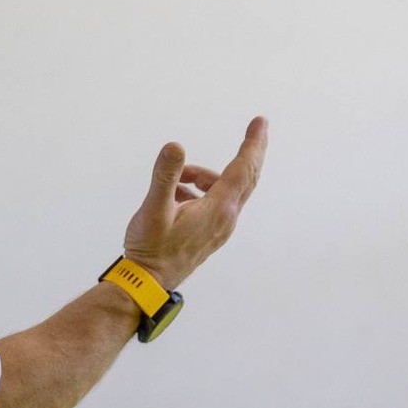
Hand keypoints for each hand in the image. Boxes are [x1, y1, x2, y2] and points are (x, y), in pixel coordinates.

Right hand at [122, 117, 267, 294]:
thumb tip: (175, 147)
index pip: (243, 169)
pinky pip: (215, 205)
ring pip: (225, 191)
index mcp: (218, 209)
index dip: (253, 144)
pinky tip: (175, 197)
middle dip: (250, 153)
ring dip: (206, 177)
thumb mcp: (153, 209)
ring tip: (178, 179)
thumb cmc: (150, 250)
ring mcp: (219, 230)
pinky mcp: (209, 236)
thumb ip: (165, 175)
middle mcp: (225, 219)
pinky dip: (201, 192)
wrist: (146, 284)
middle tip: (256, 129)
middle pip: (246, 178)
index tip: (261, 122)